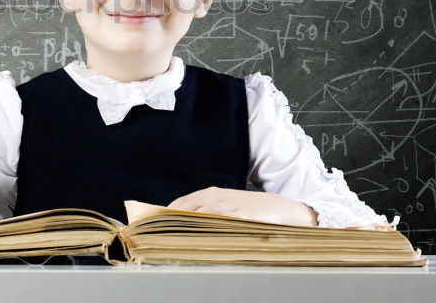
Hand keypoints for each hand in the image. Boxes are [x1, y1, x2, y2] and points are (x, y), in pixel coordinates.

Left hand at [166, 186, 318, 226]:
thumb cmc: (256, 211)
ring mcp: (230, 207)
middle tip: (153, 234)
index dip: (164, 213)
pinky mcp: (243, 217)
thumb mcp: (229, 207)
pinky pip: (221, 224)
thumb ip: (207, 214)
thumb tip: (181, 226)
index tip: (148, 224)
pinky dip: (207, 231)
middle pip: (186, 209)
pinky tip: (197, 240)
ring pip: (199, 216)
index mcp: (213, 194)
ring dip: (182, 227)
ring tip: (167, 239)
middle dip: (168, 221)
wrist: (287, 210)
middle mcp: (218, 198)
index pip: (181, 203)